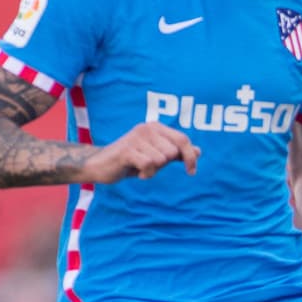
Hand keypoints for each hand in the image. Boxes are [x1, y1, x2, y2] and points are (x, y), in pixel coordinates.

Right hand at [86, 123, 200, 183]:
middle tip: (150, 164)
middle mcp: (147, 128)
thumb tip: (198, 151)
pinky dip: (146, 174)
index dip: (190, 158)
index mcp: (157, 127)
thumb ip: (177, 153)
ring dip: (154, 170)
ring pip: (161, 160)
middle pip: (173, 152)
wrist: (102, 165)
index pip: (183, 140)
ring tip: (141, 167)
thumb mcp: (157, 156)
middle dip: (165, 164)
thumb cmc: (132, 160)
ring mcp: (137, 138)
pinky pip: (149, 165)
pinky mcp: (127, 150)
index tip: (191, 172)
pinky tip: (137, 172)